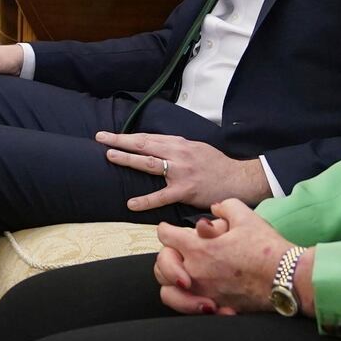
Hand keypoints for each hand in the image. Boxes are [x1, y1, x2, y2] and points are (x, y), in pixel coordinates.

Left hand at [95, 132, 271, 210]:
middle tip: (101, 138)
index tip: (109, 135)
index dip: (127, 136)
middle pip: (144, 145)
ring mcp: (181, 172)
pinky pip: (161, 196)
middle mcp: (178, 154)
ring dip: (128, 159)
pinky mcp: (185, 191)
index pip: (148, 137)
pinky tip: (131, 204)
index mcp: (179, 143)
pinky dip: (145, 200)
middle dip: (120, 141)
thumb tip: (156, 147)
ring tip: (110, 157)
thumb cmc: (216, 165)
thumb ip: (176, 148)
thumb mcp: (196, 148)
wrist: (239, 179)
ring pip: (149, 163)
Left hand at [156, 200, 305, 315]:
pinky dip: (190, 304)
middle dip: (167, 256)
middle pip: (161, 264)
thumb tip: (215, 209)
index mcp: (198, 247)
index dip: (167, 229)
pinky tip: (202, 297)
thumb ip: (225, 207)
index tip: (171, 230)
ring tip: (183, 279)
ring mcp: (203, 292)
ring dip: (173, 283)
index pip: (166, 235)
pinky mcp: (215, 308)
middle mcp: (195, 271)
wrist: (287, 278)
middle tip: (179, 253)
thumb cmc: (268, 248)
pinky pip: (190, 310)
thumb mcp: (246, 217)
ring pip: (168, 292)